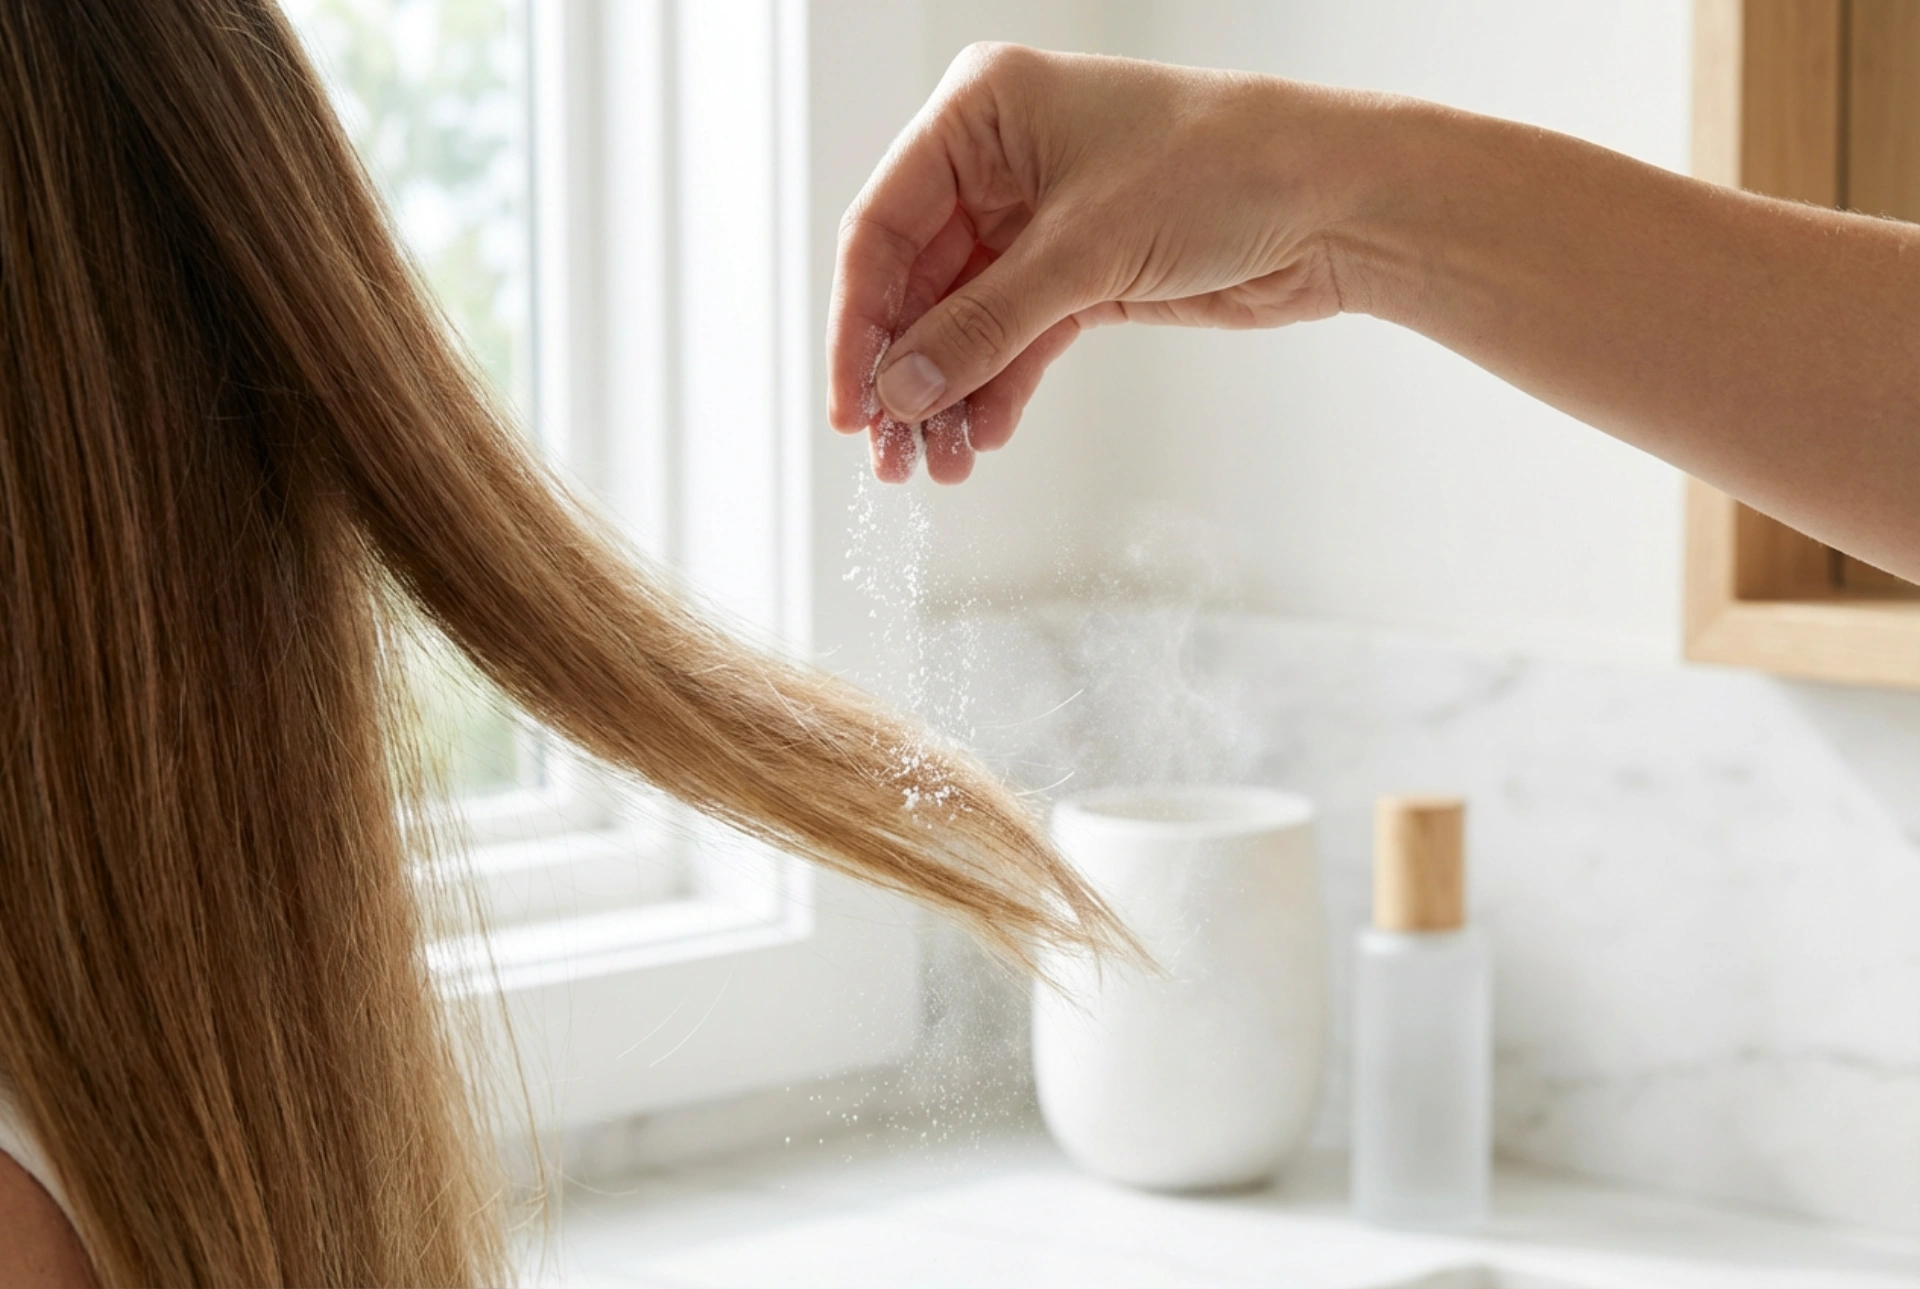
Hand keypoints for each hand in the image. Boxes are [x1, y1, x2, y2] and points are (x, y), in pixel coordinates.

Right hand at [826, 44, 1347, 482]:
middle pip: (918, 283)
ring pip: (965, 321)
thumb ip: (984, 325)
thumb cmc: (1221, 170)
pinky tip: (985, 438)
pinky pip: (1015, 340)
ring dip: (950, 395)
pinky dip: (998, 389)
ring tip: (939, 466)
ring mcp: (1040, 221)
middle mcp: (1000, 162)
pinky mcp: (1081, 274)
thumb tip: (901, 392)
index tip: (851, 405)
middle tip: (890, 456)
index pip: (883, 225)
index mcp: (983, 113)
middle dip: (907, 373)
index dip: (859, 321)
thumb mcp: (1085, 250)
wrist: (1336, 202)